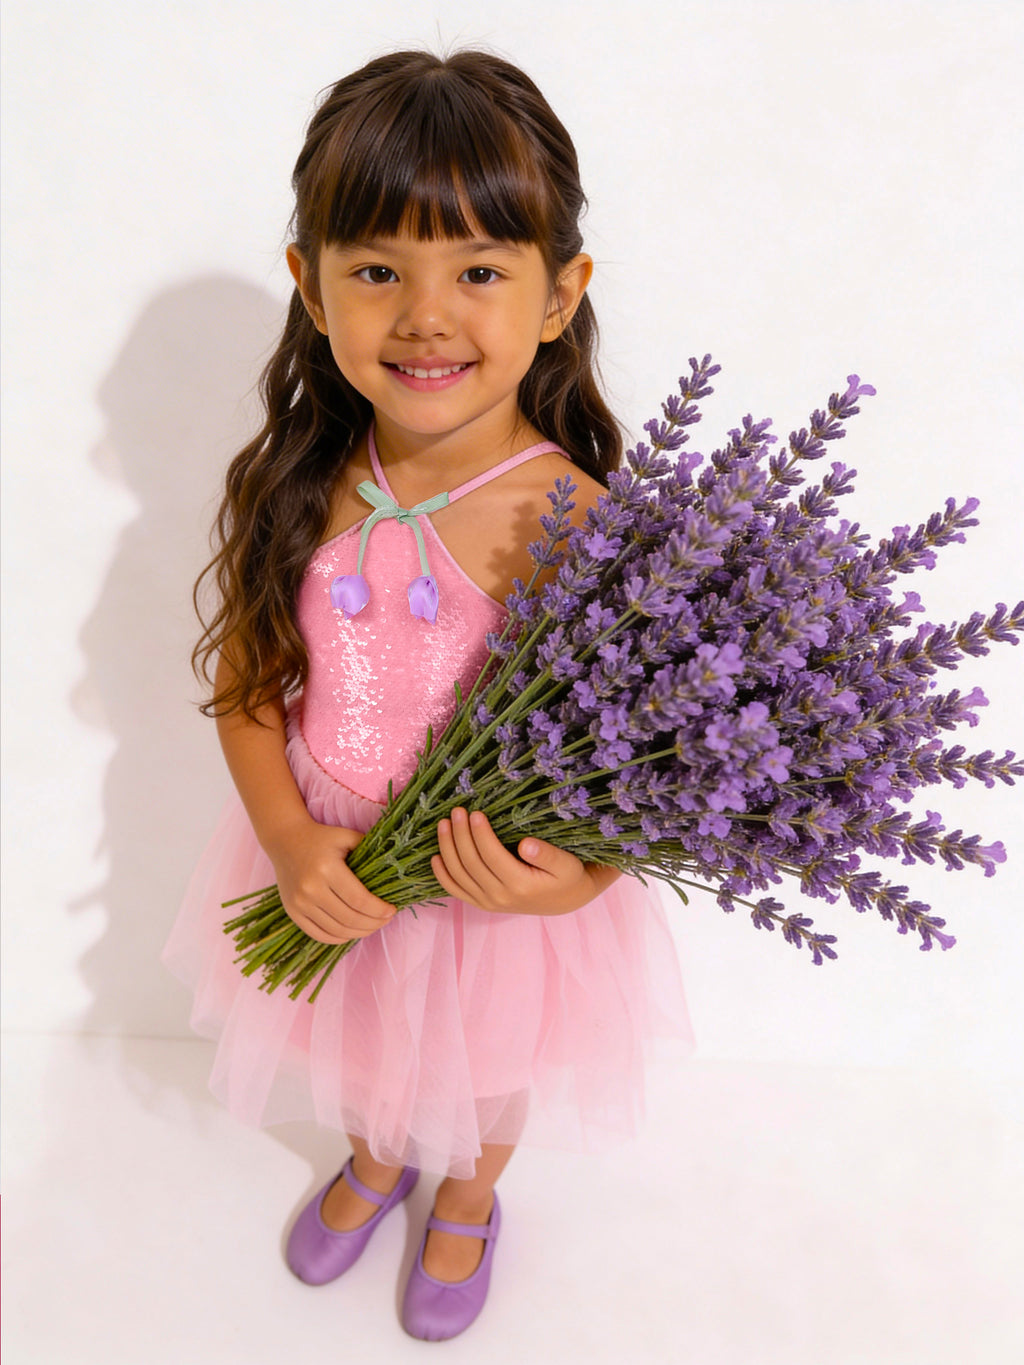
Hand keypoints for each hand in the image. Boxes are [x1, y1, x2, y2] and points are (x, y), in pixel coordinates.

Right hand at [264, 817, 396, 944]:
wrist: (285, 840)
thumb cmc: (322, 838)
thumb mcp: (347, 836)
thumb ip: (369, 851)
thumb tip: (394, 871)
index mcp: (327, 869)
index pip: (359, 900)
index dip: (379, 910)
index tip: (392, 910)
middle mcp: (310, 888)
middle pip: (349, 919)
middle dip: (373, 924)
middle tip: (386, 920)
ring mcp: (299, 903)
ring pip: (336, 930)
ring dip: (359, 933)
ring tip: (372, 926)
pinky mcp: (292, 912)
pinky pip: (319, 935)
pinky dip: (339, 938)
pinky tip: (352, 932)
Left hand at [431, 807, 619, 915]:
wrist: (565, 900)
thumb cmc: (567, 876)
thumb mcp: (566, 864)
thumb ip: (547, 855)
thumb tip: (525, 845)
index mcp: (520, 885)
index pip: (492, 857)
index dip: (480, 835)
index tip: (475, 813)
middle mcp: (500, 897)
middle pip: (471, 864)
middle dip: (461, 836)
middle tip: (456, 811)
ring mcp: (489, 903)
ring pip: (459, 877)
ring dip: (448, 850)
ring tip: (444, 825)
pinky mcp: (482, 904)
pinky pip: (456, 891)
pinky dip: (442, 875)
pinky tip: (434, 857)